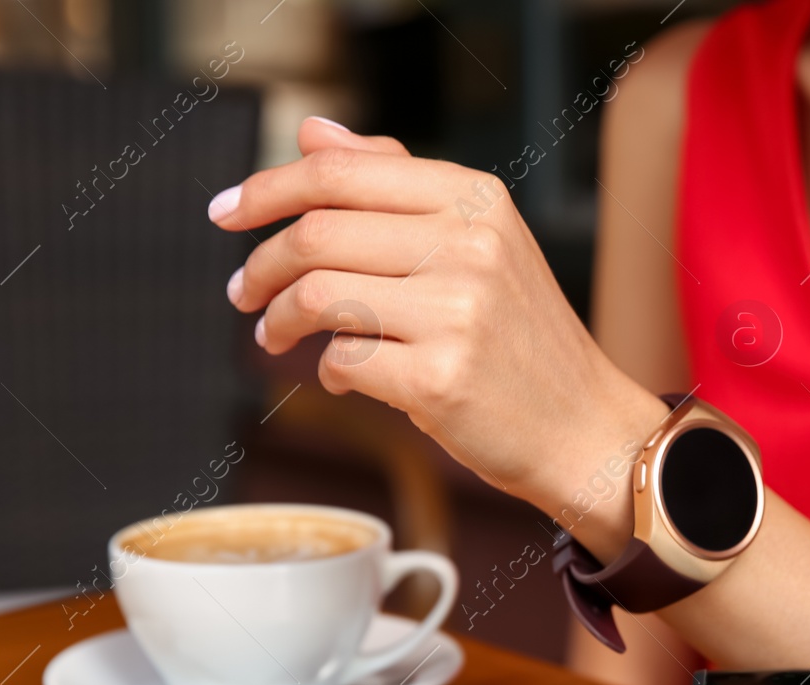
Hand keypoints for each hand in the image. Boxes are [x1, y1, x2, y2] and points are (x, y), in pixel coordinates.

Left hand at [208, 118, 665, 552]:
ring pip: (320, 296)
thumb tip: (313, 133)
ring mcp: (458, 312)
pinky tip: (345, 379)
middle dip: (261, 266)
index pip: (340, 173)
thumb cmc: (519, 338)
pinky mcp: (442, 379)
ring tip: (275, 338)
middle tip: (244, 294)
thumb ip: (395, 182)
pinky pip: (343, 362)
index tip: (226, 215)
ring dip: (280, 321)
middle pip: (317, 234)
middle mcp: (470, 245)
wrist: (584, 427)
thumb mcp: (476, 242)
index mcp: (475, 199)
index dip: (267, 189)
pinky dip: (329, 373)